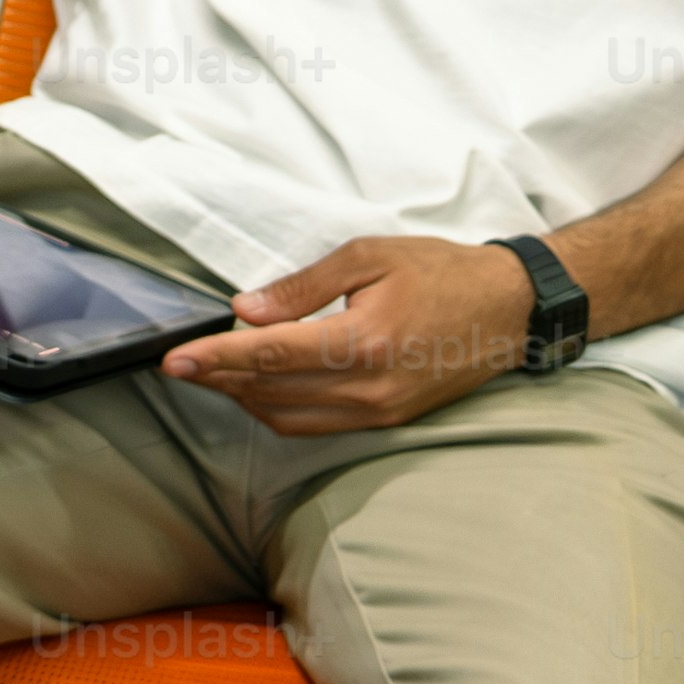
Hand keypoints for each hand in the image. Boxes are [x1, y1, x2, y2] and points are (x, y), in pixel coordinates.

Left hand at [157, 236, 538, 434]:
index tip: (175, 361)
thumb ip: (303, 286)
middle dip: (220, 380)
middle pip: (270, 393)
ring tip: (217, 373)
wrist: (508, 311)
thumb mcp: (369, 257)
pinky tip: (262, 387)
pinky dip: (279, 410)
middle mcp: (368, 388)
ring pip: (288, 418)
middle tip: (186, 363)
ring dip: (245, 400)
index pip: (270, 355)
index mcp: (363, 341)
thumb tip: (246, 309)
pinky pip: (316, 426)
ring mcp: (379, 413)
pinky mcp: (386, 422)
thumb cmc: (441, 273)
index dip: (216, 360)